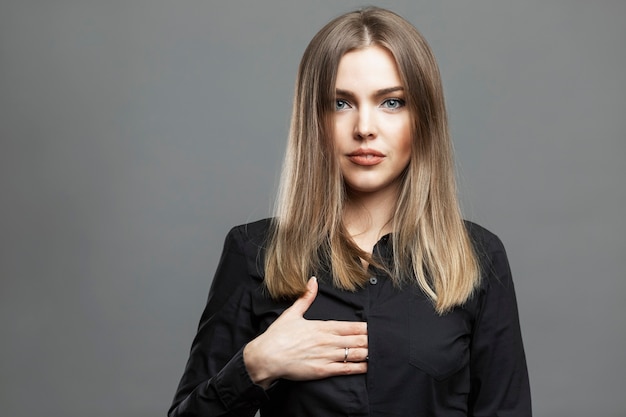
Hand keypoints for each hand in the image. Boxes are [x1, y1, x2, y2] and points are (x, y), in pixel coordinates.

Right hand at [243, 277, 367, 388]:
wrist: (266, 357)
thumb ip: (305, 298)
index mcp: (322, 326)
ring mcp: (326, 356)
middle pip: (356, 340)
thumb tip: (313, 281)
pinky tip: (367, 366)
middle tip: (384, 340)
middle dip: (371, 340)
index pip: (350, 326)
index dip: (365, 328)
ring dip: (368, 352)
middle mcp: (327, 340)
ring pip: (354, 354)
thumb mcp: (292, 313)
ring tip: (379, 352)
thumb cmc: (278, 336)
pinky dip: (358, 367)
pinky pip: (345, 369)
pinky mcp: (322, 370)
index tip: (375, 327)